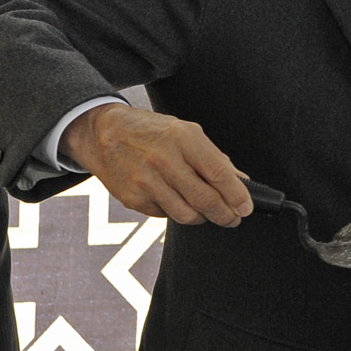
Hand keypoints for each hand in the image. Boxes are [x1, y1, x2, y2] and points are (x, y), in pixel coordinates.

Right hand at [62, 103, 251, 226]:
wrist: (103, 132)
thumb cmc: (150, 131)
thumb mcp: (184, 132)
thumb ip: (212, 158)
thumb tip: (240, 183)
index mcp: (183, 137)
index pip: (218, 173)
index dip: (237, 195)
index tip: (246, 208)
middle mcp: (164, 159)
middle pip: (205, 200)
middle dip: (225, 215)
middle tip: (233, 218)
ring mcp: (146, 181)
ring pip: (187, 215)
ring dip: (202, 218)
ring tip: (206, 211)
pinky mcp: (133, 198)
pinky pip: (165, 216)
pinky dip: (176, 211)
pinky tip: (174, 199)